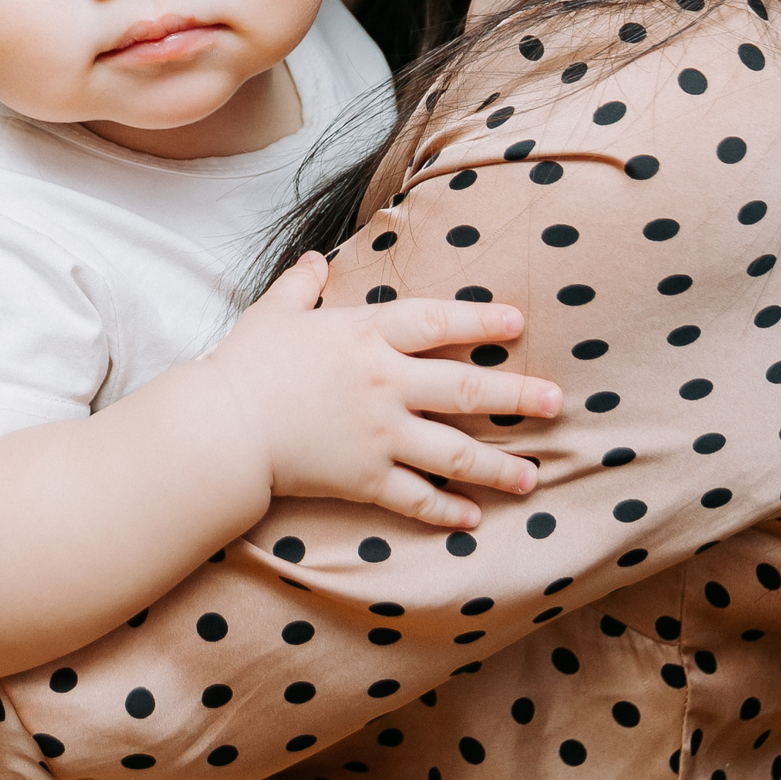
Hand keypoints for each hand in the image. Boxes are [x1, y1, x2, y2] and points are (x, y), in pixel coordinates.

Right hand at [197, 251, 560, 530]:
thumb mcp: (274, 314)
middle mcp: (386, 383)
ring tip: (533, 477)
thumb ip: (300, 287)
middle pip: (467, 387)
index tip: (516, 321)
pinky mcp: (367, 478)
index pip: (438, 321)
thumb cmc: (246, 366)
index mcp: (367, 335)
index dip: (481, 318)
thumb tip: (312, 260)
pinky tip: (473, 518)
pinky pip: (418, 497)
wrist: (224, 428)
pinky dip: (447, 510)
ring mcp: (381, 434)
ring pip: (456, 451)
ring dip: (499, 465)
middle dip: (517, 394)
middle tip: (556, 401)